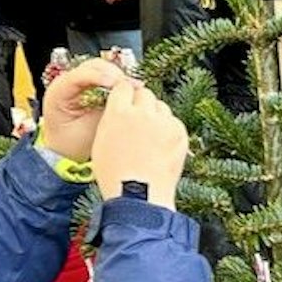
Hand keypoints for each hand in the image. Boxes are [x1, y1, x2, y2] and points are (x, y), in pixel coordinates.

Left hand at [38, 57, 128, 161]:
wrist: (65, 150)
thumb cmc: (72, 144)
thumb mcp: (87, 132)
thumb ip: (103, 115)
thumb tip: (124, 101)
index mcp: (58, 93)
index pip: (79, 76)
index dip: (100, 77)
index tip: (117, 85)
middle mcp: (66, 83)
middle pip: (92, 66)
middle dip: (113, 74)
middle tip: (131, 86)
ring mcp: (78, 82)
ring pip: (102, 68)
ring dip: (118, 76)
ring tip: (133, 88)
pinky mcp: (89, 84)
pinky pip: (107, 76)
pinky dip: (119, 81)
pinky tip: (130, 90)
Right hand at [89, 81, 186, 207]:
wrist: (140, 195)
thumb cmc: (116, 174)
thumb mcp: (102, 142)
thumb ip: (112, 119)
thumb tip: (121, 109)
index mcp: (118, 112)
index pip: (123, 87)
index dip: (125, 94)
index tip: (126, 99)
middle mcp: (142, 112)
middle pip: (144, 93)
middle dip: (141, 103)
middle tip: (140, 120)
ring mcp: (163, 122)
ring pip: (161, 107)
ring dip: (156, 115)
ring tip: (151, 137)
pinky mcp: (179, 132)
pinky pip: (174, 122)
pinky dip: (169, 129)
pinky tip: (162, 146)